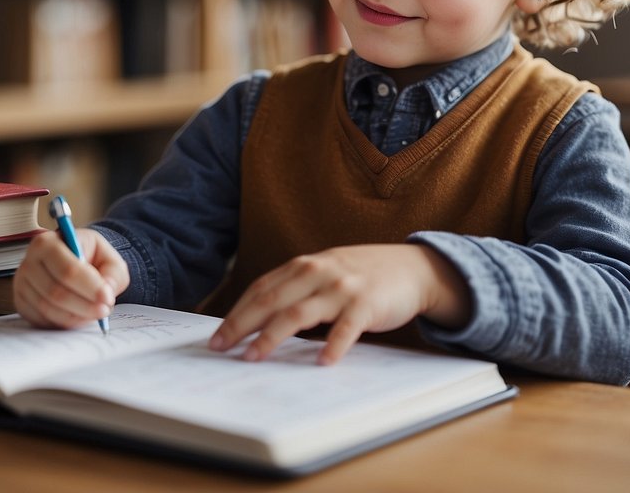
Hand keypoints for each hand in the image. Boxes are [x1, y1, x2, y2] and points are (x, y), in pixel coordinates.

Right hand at [14, 228, 129, 328]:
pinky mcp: (21, 302)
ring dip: (76, 316)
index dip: (89, 287)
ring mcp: (21, 284)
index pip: (68, 270)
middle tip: (104, 309)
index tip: (107, 297)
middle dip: (84, 305)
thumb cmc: (91, 258)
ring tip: (95, 313)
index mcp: (48, 242)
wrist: (74, 262)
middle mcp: (29, 262)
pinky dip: (64, 323)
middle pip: (56, 292)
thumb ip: (113, 275)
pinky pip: (42, 320)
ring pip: (49, 309)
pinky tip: (79, 316)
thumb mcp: (109, 259)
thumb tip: (106, 293)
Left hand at [208, 244, 469, 364]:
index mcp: (304, 266)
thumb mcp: (325, 272)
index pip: (261, 288)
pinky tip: (321, 363)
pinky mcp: (367, 304)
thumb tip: (259, 319)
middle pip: (272, 300)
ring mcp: (342, 288)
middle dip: (243, 325)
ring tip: (255, 357)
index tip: (218, 336)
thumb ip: (297, 288)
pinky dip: (333, 346)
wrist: (412, 267)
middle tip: (222, 347)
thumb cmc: (362, 275)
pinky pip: (346, 328)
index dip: (237, 312)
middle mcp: (319, 272)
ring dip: (273, 336)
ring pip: (299, 313)